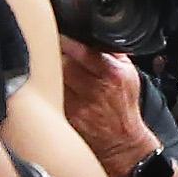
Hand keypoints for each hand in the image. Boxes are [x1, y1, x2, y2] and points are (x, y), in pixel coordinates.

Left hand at [54, 35, 155, 176]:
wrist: (121, 143)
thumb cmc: (124, 106)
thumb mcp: (129, 74)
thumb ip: (113, 52)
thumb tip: (93, 33)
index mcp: (111, 74)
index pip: (82, 50)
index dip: (66, 40)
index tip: (57, 33)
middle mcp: (95, 90)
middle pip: (62, 63)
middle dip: (55, 55)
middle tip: (51, 50)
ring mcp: (78, 106)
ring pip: (53, 79)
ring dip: (49, 72)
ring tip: (51, 70)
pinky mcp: (65, 118)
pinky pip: (49, 97)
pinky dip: (47, 91)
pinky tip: (51, 90)